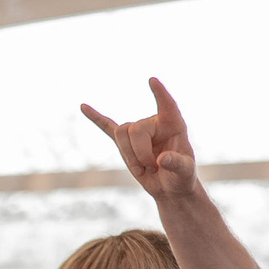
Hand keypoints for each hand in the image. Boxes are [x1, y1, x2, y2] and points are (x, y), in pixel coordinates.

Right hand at [80, 78, 198, 200]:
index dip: (160, 93)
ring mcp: (138, 133)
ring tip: (142, 169)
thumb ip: (177, 164)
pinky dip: (96, 118)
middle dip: (139, 152)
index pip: (167, 105)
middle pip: (135, 128)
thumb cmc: (181, 177)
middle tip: (151, 168)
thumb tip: (162, 159)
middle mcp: (155, 124)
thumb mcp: (185, 172)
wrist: (169, 187)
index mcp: (174, 124)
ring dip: (128, 155)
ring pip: (120, 133)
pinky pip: (107, 127)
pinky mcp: (125, 144)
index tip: (152, 81)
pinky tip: (83, 107)